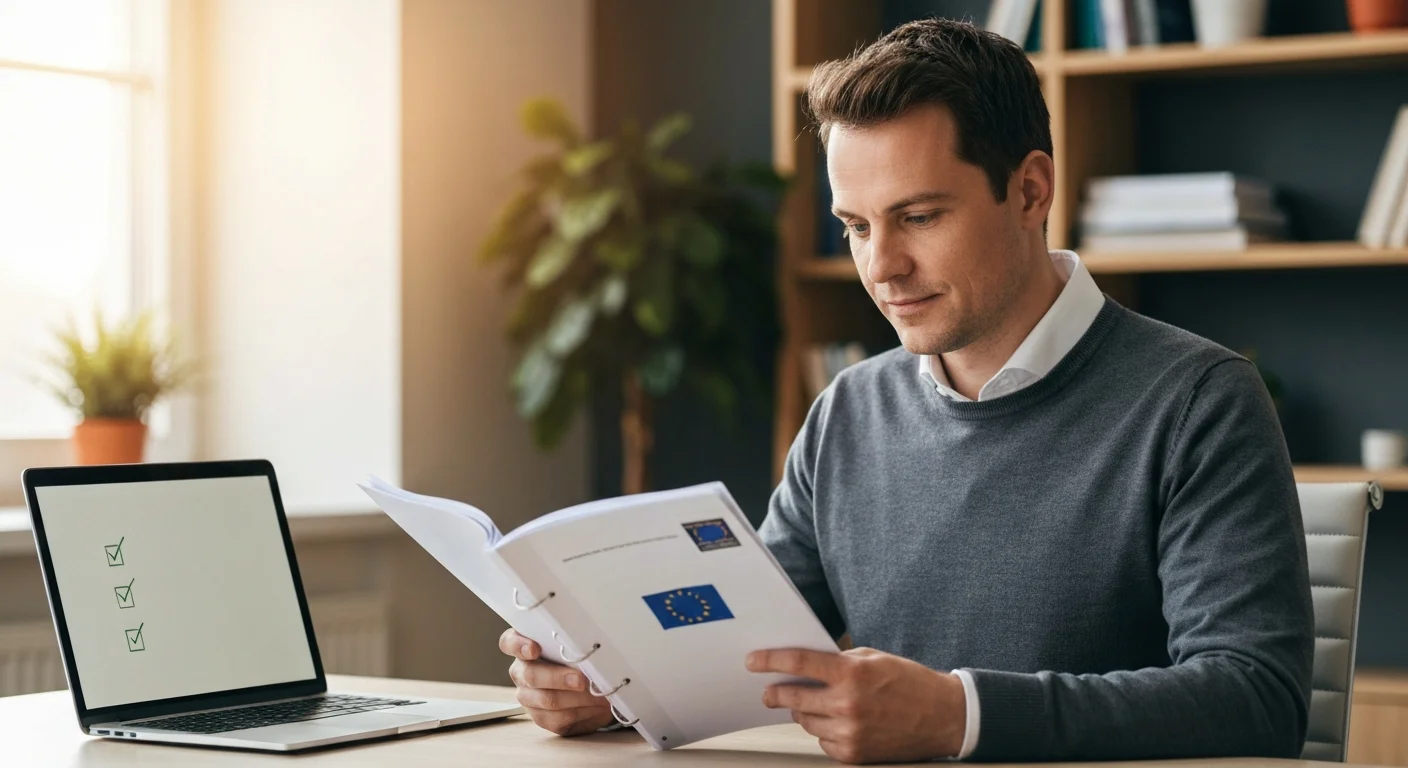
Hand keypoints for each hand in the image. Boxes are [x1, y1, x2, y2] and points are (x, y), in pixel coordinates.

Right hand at [499, 629, 615, 735]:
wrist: (594, 688)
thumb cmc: (582, 659)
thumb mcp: (578, 647)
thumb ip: (574, 646)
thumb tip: (589, 652)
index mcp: (525, 647)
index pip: (509, 643)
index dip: (519, 646)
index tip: (535, 649)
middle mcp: (521, 672)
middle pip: (530, 675)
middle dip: (558, 678)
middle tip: (580, 680)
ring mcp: (528, 697)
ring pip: (546, 699)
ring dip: (576, 698)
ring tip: (596, 694)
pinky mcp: (542, 718)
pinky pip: (558, 719)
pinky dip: (582, 712)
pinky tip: (595, 706)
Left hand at [747, 647, 965, 764]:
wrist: (943, 716)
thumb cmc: (910, 682)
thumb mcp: (874, 657)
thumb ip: (839, 661)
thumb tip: (805, 665)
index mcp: (852, 674)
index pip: (799, 663)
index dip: (770, 661)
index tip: (753, 661)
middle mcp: (847, 704)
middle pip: (794, 698)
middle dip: (776, 693)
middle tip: (769, 692)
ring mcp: (850, 733)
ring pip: (806, 722)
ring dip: (805, 712)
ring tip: (820, 704)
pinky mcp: (854, 755)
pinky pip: (823, 742)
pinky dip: (824, 731)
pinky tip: (839, 722)